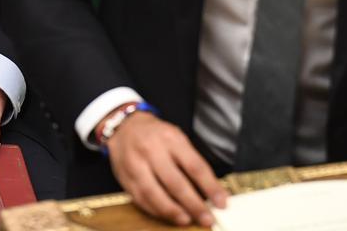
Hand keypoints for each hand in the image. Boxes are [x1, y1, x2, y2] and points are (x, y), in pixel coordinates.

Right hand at [104, 111, 226, 226]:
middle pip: (175, 182)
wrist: (124, 127)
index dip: (210, 187)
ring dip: (172, 211)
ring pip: (154, 193)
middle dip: (193, 204)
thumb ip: (191, 161)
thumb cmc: (156, 135)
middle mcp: (152, 150)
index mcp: (170, 139)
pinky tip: (168, 216)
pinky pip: (140, 199)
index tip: (222, 203)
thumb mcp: (176, 138)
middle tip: (207, 219)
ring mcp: (136, 164)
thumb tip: (211, 191)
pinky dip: (155, 210)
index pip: (194, 166)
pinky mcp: (125, 177)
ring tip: (186, 220)